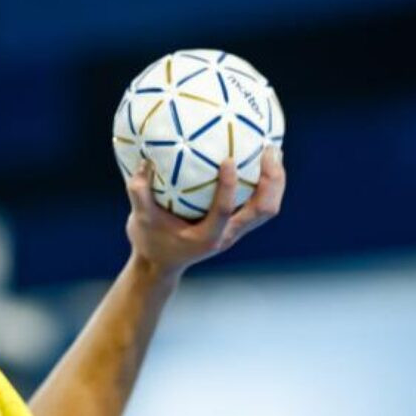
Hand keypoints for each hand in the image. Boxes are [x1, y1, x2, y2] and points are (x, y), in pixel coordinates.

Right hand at [126, 146, 285, 276]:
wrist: (161, 264)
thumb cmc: (150, 241)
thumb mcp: (140, 220)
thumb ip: (140, 194)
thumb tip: (144, 162)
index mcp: (205, 237)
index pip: (224, 211)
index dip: (229, 186)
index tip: (229, 160)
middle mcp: (227, 235)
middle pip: (263, 210)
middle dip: (272, 180)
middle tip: (269, 151)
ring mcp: (235, 231)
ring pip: (268, 207)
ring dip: (275, 181)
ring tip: (271, 151)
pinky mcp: (237, 224)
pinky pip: (260, 203)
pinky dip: (265, 183)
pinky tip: (259, 159)